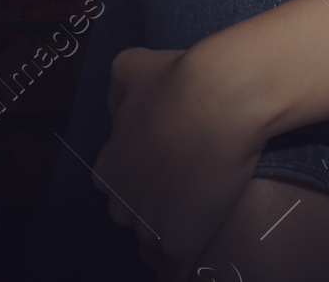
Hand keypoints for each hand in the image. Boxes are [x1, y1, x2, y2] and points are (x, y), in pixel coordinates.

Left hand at [93, 46, 265, 277]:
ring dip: (168, 237)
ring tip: (197, 223)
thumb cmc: (177, 81)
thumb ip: (119, 92)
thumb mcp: (130, 67)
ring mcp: (147, 226)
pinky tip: (194, 266)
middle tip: (187, 188)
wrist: (219, 99)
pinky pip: (172, 270)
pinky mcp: (178, 242)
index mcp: (109, 166)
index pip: (116, 186)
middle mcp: (120, 201)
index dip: (141, 178)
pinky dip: (179, 269)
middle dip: (153, 208)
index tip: (165, 168)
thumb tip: (120, 110)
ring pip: (152, 245)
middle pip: (132, 217)